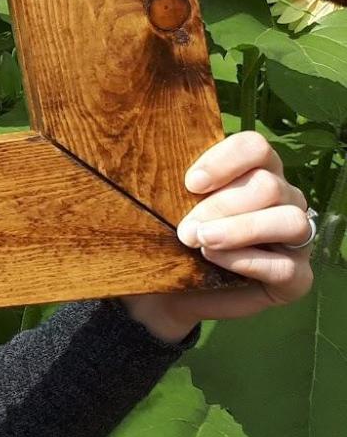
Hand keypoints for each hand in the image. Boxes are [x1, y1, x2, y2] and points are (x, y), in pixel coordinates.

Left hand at [122, 131, 316, 343]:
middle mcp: (284, 199)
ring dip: (241, 229)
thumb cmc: (171, 235)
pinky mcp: (296, 278)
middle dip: (222, 205)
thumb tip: (139, 153)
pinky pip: (288, 266)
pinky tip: (216, 259)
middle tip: (185, 228)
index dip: (226, 160)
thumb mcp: (168, 204)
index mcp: (256, 171)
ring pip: (290, 220)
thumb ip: (172, 181)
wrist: (167, 290)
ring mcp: (296, 239)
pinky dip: (249, 261)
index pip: (256, 146)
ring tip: (201, 240)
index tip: (190, 183)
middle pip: (269, 185)